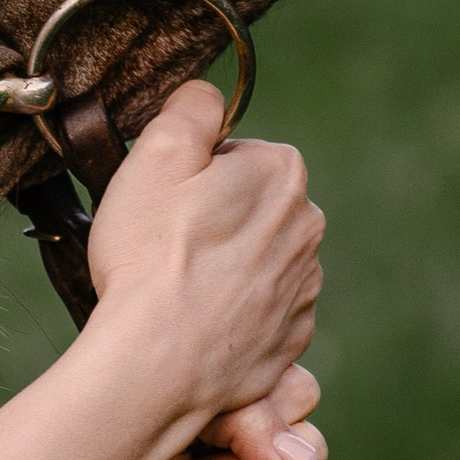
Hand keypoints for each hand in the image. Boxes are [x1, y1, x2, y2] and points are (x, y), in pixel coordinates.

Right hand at [84, 83, 326, 443]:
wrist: (158, 363)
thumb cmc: (151, 256)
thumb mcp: (156, 153)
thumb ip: (191, 106)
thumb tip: (207, 96)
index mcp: (281, 172)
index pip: (232, 154)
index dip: (188, 176)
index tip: (163, 204)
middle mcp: (307, 227)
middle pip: (245, 207)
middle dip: (209, 221)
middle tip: (161, 245)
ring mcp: (302, 289)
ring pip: (251, 261)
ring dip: (219, 269)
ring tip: (173, 289)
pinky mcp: (289, 340)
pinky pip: (255, 314)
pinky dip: (228, 316)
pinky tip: (192, 324)